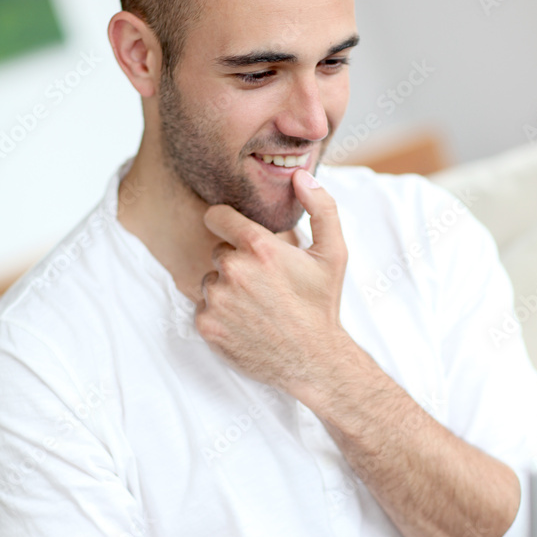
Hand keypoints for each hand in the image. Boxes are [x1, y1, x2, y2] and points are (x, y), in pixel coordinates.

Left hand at [194, 169, 350, 393]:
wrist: (314, 360)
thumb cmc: (322, 305)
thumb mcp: (334, 253)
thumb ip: (321, 207)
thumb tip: (299, 176)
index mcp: (259, 247)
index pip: (216, 216)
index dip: (227, 223)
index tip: (237, 234)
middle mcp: (233, 270)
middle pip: (218, 252)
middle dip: (236, 262)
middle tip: (264, 283)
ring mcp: (217, 300)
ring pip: (210, 281)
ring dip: (227, 289)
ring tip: (257, 306)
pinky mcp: (206, 325)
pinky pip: (202, 308)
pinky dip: (219, 315)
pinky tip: (245, 323)